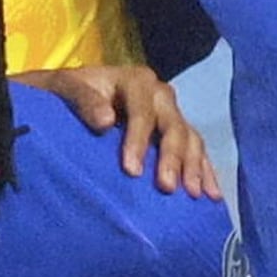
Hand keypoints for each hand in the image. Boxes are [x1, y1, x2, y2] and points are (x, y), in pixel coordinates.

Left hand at [29, 64, 219, 198]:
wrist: (71, 95)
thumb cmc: (65, 93)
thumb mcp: (64, 87)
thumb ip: (83, 99)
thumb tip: (106, 121)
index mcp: (135, 80)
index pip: (142, 110)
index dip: (139, 140)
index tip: (131, 171)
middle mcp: (159, 94)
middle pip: (172, 125)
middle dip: (172, 158)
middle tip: (167, 188)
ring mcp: (170, 113)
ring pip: (190, 138)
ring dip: (194, 167)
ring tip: (193, 194)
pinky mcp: (176, 132)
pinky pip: (196, 150)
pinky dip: (205, 171)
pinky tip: (212, 196)